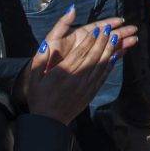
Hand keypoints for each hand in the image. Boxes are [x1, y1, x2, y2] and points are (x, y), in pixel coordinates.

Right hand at [19, 5, 137, 124]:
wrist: (49, 121)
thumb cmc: (39, 97)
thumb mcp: (34, 77)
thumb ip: (41, 59)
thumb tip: (47, 44)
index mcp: (63, 72)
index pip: (80, 51)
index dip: (91, 39)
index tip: (97, 28)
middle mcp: (77, 78)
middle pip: (93, 55)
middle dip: (102, 40)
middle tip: (109, 29)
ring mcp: (86, 86)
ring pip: (101, 65)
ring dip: (109, 50)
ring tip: (115, 38)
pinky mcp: (91, 93)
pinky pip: (103, 76)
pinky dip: (110, 65)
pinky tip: (115, 57)